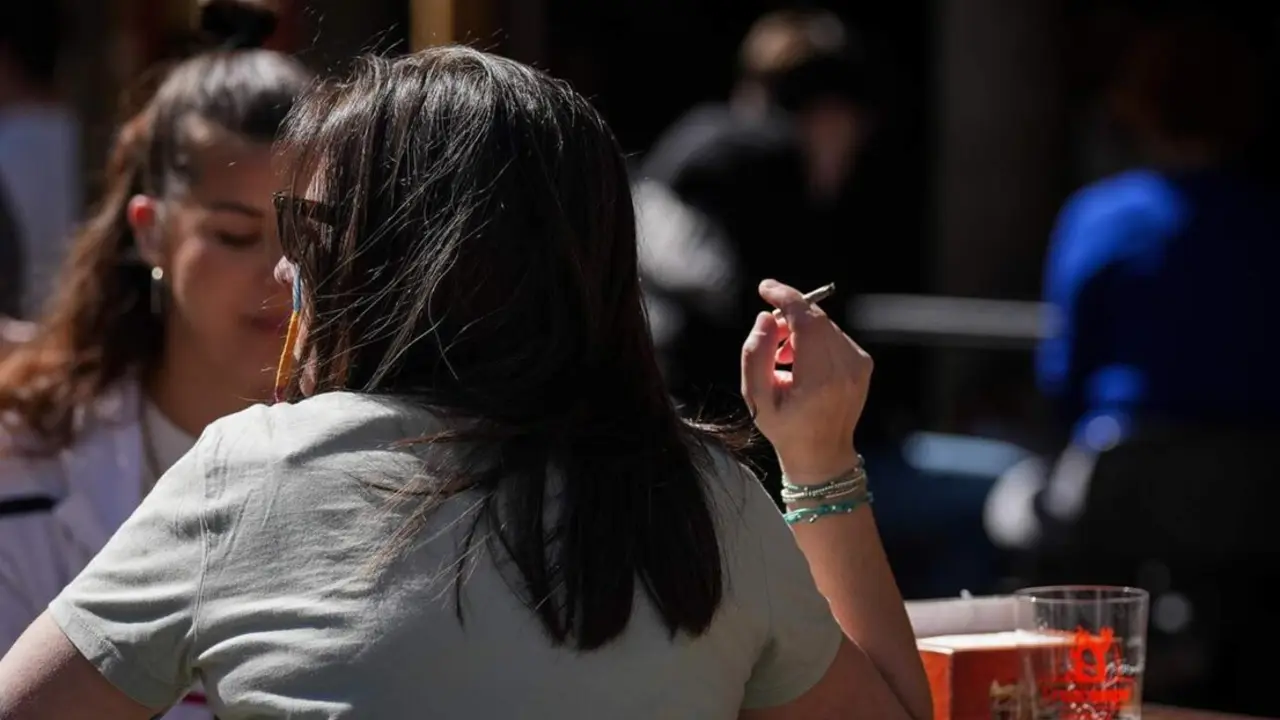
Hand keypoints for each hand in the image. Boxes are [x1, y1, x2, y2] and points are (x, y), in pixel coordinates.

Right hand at [741, 279, 871, 481]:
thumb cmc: (785, 427)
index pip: (807, 321)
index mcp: (820, 378)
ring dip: (800, 330)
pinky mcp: (863, 363)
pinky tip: (802, 363)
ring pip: (825, 325)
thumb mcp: (756, 397)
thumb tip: (767, 318)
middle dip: (788, 316)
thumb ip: (755, 353)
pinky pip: (834, 336)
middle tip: (769, 335)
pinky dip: (814, 340)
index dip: (785, 297)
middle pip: (815, 319)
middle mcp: (846, 368)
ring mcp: (859, 365)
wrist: (822, 454)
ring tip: (783, 358)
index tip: (765, 288)